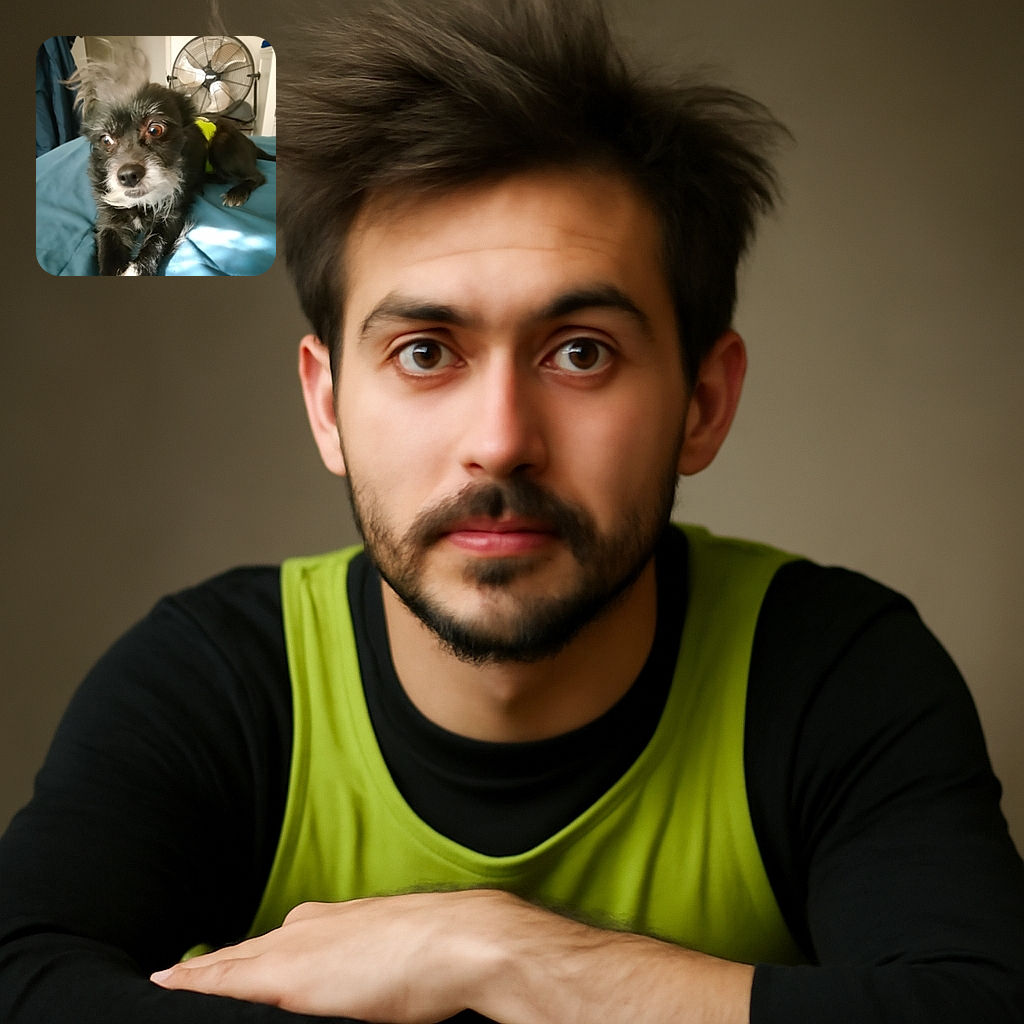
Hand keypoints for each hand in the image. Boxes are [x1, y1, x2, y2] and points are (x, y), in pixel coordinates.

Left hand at [151, 888, 752, 1023]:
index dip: (241, 958)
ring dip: (198, 977)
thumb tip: (363, 970)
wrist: (460, 942)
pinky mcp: (290, 979)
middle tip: (169, 978)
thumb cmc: (440, 950)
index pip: (273, 944)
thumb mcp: (397, 948)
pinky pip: (227, 983)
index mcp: (330, 923)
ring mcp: (296, 950)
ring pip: (231, 966)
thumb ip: (366, 956)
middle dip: (210, 968)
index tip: (216, 967)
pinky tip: (170, 991)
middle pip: (245, 953)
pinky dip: (199, 986)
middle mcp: (307, 929)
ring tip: (163, 985)